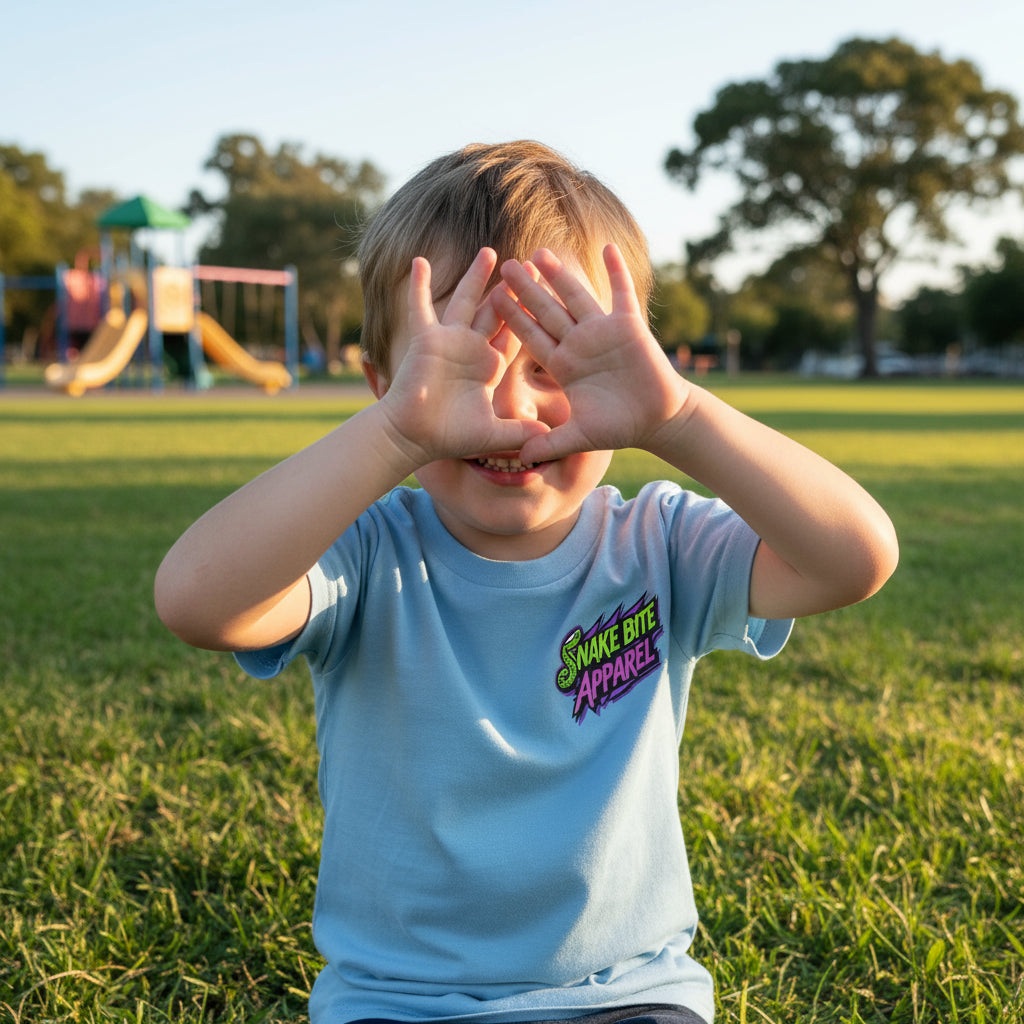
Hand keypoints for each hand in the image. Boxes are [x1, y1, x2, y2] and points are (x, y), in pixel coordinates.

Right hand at [378, 248, 548, 465]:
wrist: (413, 438)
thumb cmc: (450, 437)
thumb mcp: (493, 435)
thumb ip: (520, 433)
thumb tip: (549, 438)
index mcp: (489, 367)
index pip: (515, 335)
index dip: (530, 316)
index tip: (548, 294)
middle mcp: (472, 349)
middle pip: (497, 312)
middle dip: (512, 289)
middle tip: (529, 265)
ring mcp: (448, 341)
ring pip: (466, 302)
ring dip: (476, 277)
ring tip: (490, 252)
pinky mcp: (426, 340)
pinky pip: (420, 308)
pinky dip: (418, 286)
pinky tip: (420, 260)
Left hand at [494, 245, 689, 462]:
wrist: (655, 420)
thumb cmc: (618, 426)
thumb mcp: (579, 437)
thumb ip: (549, 443)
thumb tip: (520, 459)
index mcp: (563, 364)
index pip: (532, 337)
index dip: (513, 318)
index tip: (492, 299)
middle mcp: (578, 343)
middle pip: (547, 310)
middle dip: (527, 289)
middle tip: (505, 266)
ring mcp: (603, 331)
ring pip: (576, 297)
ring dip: (560, 275)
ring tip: (540, 253)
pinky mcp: (630, 326)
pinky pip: (622, 293)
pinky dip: (617, 271)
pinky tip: (608, 248)